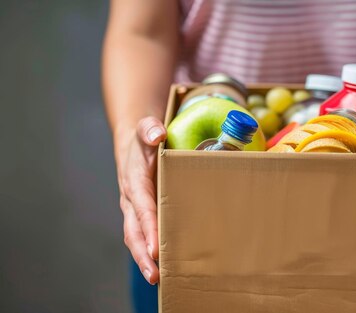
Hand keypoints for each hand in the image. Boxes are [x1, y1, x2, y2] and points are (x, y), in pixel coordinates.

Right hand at [115, 117, 166, 284]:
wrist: (136, 143)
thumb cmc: (146, 139)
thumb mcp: (145, 129)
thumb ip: (149, 129)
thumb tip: (156, 134)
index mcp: (134, 181)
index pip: (142, 206)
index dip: (148, 226)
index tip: (155, 247)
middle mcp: (131, 200)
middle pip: (134, 231)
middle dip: (143, 254)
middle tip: (154, 274)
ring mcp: (135, 210)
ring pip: (137, 238)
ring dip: (145, 259)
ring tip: (158, 278)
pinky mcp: (143, 216)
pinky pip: (145, 236)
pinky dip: (151, 252)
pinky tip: (167, 267)